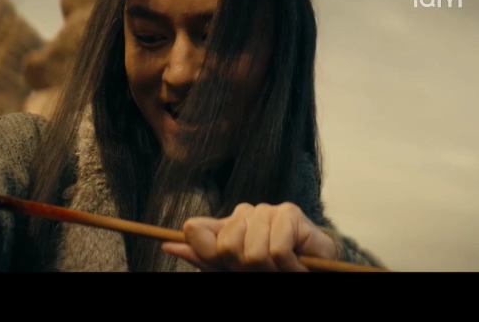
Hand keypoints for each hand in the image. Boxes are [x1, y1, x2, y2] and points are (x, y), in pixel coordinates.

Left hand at [161, 202, 336, 271]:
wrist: (314, 272)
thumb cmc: (273, 272)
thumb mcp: (231, 270)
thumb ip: (202, 257)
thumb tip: (167, 244)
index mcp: (227, 224)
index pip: (195, 229)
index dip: (210, 256)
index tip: (230, 267)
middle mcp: (244, 213)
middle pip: (226, 246)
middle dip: (246, 269)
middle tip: (265, 270)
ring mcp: (267, 210)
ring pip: (253, 251)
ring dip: (270, 271)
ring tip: (282, 268)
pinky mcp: (290, 213)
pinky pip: (275, 250)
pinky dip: (287, 268)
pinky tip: (296, 266)